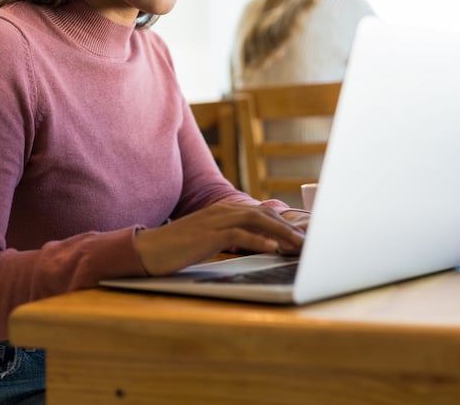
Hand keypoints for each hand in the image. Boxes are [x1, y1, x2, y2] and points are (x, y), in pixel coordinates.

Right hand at [134, 202, 305, 275]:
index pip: (262, 213)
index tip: (303, 236)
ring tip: (300, 246)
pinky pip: (238, 235)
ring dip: (281, 233)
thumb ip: (231, 237)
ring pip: (256, 221)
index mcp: (224, 210)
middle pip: (265, 214)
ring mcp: (215, 221)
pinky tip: (272, 248)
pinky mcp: (208, 235)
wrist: (149, 249)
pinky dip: (257, 241)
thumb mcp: (209, 239)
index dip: (285, 223)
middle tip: (310, 242)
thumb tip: (259, 245)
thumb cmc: (179, 248)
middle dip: (289, 228)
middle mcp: (223, 211)